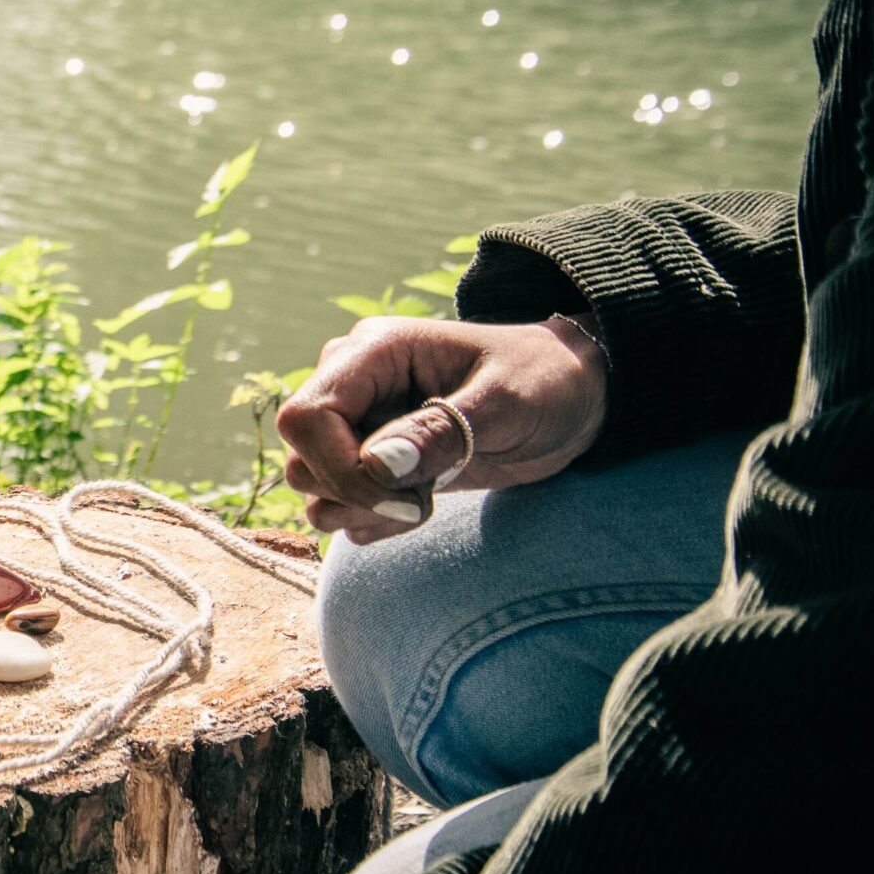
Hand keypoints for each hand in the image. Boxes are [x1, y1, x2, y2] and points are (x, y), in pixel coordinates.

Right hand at [276, 315, 608, 544]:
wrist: (572, 400)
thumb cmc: (544, 382)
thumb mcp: (505, 403)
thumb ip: (441, 431)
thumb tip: (376, 465)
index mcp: (372, 352)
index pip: (306, 417)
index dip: (339, 467)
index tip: (402, 497)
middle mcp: (352, 385)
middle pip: (301, 458)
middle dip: (355, 494)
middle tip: (422, 502)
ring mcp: (357, 424)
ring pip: (310, 486)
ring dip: (362, 510)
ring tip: (424, 499)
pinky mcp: (369, 461)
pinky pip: (336, 506)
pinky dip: (371, 520)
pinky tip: (421, 504)